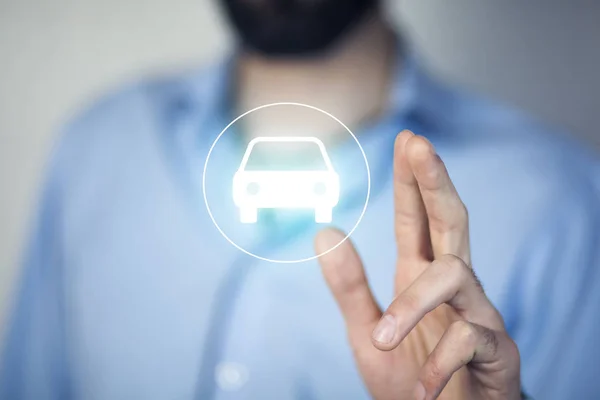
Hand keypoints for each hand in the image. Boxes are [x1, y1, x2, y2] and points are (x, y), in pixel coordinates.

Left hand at [315, 131, 520, 399]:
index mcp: (420, 276)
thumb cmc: (410, 378)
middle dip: (434, 181)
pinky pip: (468, 341)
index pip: (415, 218)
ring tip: (382, 338)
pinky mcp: (497, 353)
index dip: (410, 180)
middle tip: (419, 144)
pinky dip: (437, 363)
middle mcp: (452, 287)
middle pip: (450, 221)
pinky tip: (419, 388)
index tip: (407, 139)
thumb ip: (349, 287)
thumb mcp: (367, 333)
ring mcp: (478, 316)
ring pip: (455, 276)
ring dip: (414, 305)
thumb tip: (323, 230)